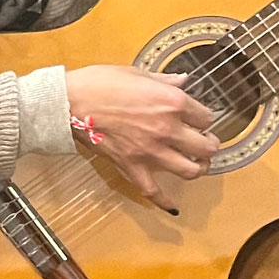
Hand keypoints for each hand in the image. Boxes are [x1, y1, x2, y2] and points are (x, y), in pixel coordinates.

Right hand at [64, 64, 217, 211]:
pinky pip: (152, 190)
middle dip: (209, 144)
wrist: (69, 102)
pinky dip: (164, 200)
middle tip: (205, 142)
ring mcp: (150, 151)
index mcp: (172, 102)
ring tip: (196, 164)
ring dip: (198, 168)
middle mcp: (167, 129)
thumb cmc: (99, 83)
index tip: (197, 118)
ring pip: (190, 170)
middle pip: (206, 146)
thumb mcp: (137, 73)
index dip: (204, 118)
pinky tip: (172, 205)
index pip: (206, 117)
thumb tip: (182, 80)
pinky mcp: (131, 166)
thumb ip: (165, 81)